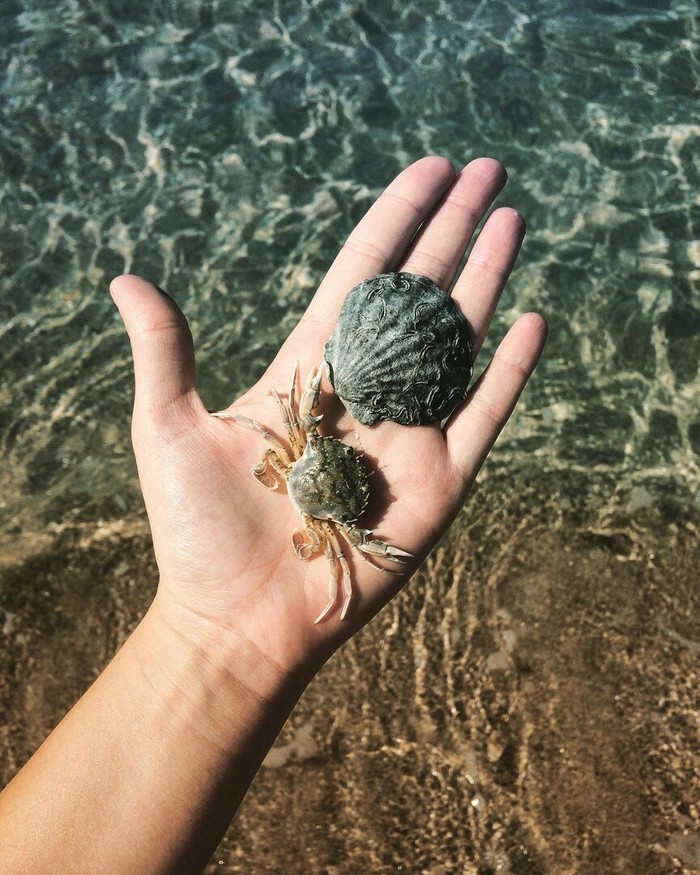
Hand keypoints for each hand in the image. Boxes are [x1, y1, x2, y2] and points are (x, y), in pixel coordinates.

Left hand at [110, 156, 546, 676]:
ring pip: (458, 338)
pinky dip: (511, 371)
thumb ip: (164, 351)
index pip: (361, 271)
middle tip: (488, 172)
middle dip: (453, 228)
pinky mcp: (439, 480)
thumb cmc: (199, 531)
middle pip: (419, 290)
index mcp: (309, 366)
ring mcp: (406, 431)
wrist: (240, 619)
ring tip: (513, 220)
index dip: (396, 218)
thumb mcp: (169, 429)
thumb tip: (124, 279)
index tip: (430, 170)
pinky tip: (532, 321)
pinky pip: (483, 414)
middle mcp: (365, 388)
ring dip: (487, 278)